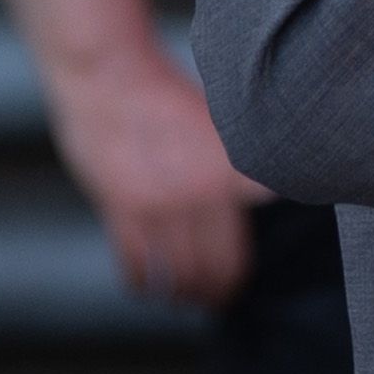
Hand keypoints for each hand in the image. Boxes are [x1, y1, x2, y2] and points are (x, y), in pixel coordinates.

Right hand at [53, 52, 265, 307]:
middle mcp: (198, 190)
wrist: (107, 73)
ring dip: (189, 294)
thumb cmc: (162, 89)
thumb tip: (256, 185)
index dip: (266, 205)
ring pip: (180, 273)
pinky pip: (137, 266)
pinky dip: (146, 285)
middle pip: (222, 261)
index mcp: (229, 162)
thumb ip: (232, 154)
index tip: (262, 220)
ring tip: (192, 299)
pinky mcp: (121, 211)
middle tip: (228, 293)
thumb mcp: (214, 114)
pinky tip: (151, 288)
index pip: (265, 199)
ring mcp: (157, 205)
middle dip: (226, 284)